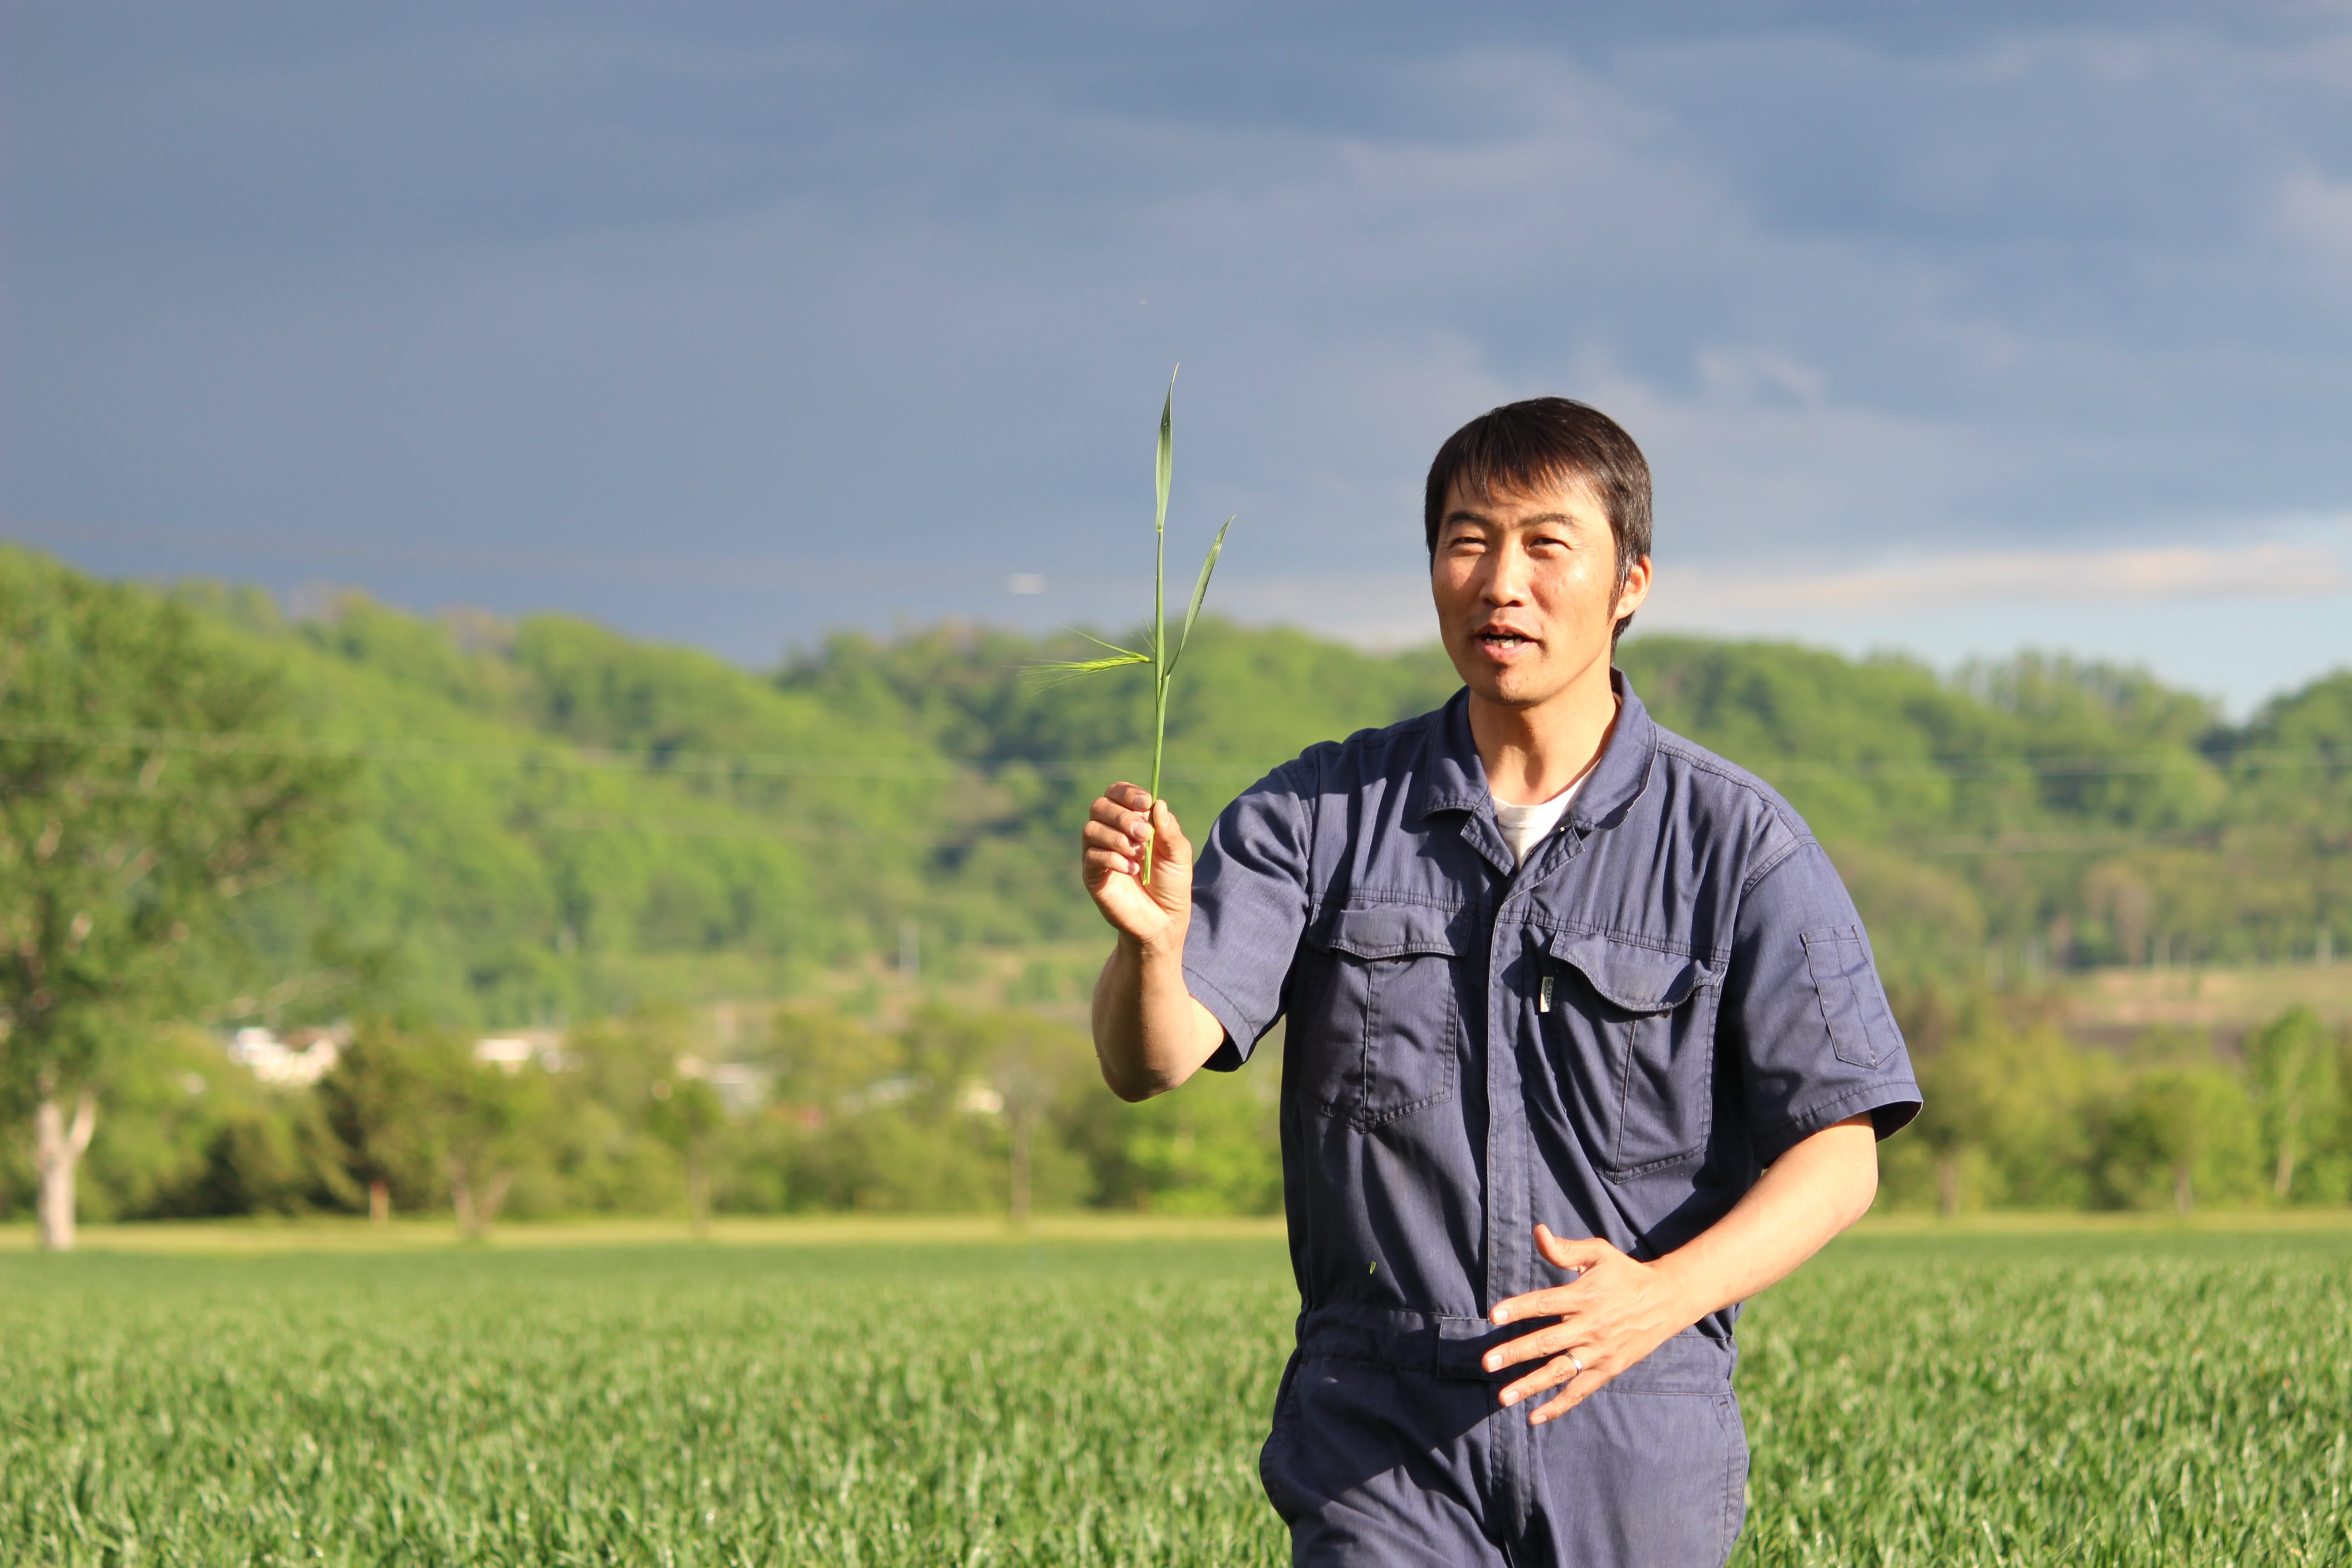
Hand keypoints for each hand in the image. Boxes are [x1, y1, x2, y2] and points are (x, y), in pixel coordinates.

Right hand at [1081, 783, 1193, 949]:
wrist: (1163, 920)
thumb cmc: (1171, 884)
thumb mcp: (1179, 855)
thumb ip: (1169, 830)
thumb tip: (1158, 804)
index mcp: (1130, 821)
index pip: (1116, 793)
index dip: (1127, 793)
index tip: (1145, 803)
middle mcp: (1110, 832)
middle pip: (1099, 806)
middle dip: (1122, 816)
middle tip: (1145, 835)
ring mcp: (1098, 853)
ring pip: (1091, 829)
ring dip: (1117, 838)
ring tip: (1139, 855)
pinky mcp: (1092, 875)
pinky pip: (1091, 856)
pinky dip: (1112, 858)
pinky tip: (1132, 870)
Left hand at [1481, 1224, 1695, 1423]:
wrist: (1667, 1300)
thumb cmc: (1625, 1273)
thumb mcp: (1599, 1254)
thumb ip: (1566, 1249)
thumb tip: (1538, 1232)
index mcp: (1585, 1296)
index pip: (1546, 1303)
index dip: (1519, 1308)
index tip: (1493, 1315)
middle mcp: (1591, 1326)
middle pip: (1548, 1341)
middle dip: (1516, 1352)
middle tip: (1487, 1363)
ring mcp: (1600, 1352)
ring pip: (1561, 1372)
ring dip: (1531, 1385)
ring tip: (1503, 1397)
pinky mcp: (1608, 1369)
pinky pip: (1581, 1390)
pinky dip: (1559, 1405)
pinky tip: (1535, 1416)